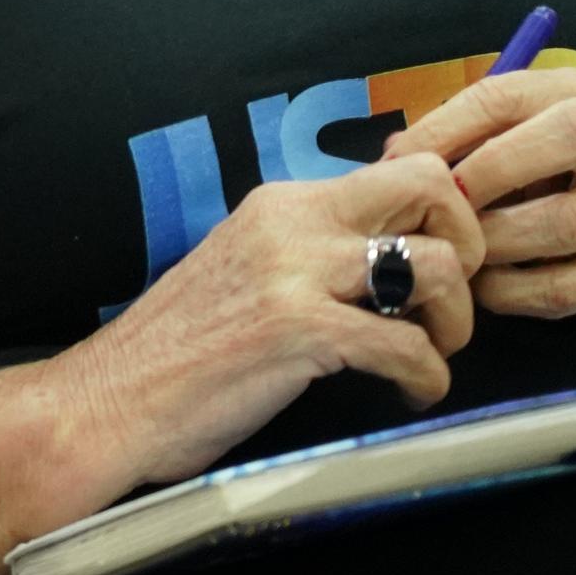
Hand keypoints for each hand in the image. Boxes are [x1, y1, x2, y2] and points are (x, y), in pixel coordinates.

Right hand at [49, 154, 485, 489]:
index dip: (442, 218)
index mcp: (279, 203)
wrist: (105, 403)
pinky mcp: (299, 331)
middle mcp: (292, 221)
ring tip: (428, 355)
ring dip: (454, 322)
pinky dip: (427, 379)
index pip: (399, 171)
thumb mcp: (244, 272)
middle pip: (433, 187)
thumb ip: (305, 253)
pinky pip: (407, 346)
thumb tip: (382, 261)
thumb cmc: (173, 355)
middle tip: (450, 301)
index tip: (439, 267)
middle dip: (469, 245)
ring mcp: (295, 273)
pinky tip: (408, 396)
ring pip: (438, 265)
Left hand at [382, 71, 575, 348]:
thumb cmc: (570, 192)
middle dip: (478, 177)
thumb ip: (470, 141)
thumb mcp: (528, 148)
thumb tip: (395, 153)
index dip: (441, 128)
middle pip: (551, 142)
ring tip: (460, 251)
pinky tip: (486, 287)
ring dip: (491, 243)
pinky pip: (554, 286)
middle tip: (435, 208)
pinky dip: (507, 291)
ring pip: (552, 223)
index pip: (504, 95)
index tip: (396, 160)